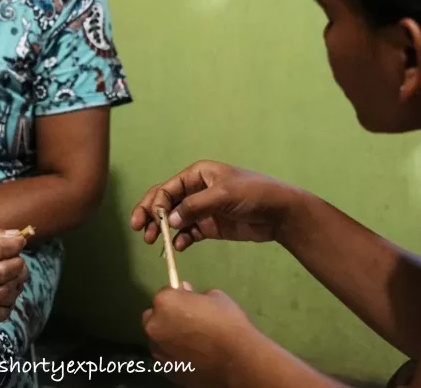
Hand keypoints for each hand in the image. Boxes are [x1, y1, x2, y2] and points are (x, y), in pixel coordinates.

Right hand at [130, 161, 304, 250]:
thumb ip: (195, 207)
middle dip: (151, 216)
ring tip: (154, 242)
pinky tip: (179, 247)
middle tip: (141, 231)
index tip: (148, 220)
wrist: (280, 213)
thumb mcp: (223, 195)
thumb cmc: (254, 194)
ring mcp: (202, 209)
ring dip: (163, 230)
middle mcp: (195, 190)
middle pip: (165, 202)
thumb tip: (170, 220)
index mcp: (196, 175)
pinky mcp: (210, 226)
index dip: (154, 204)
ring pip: (174, 219)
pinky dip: (181, 239)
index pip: (167, 188)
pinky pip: (188, 232)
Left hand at [143, 283, 257, 386]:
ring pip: (158, 339)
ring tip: (190, 342)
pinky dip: (175, 355)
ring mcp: (159, 351)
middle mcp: (155, 326)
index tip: (188, 302)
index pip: (164, 294)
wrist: (238, 359)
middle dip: (165, 317)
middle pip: (153, 317)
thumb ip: (194, 294)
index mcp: (164, 303)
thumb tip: (185, 292)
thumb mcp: (215, 297)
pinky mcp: (167, 369)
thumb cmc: (227, 322)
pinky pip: (167, 357)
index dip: (177, 297)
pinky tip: (192, 356)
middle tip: (186, 322)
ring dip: (168, 337)